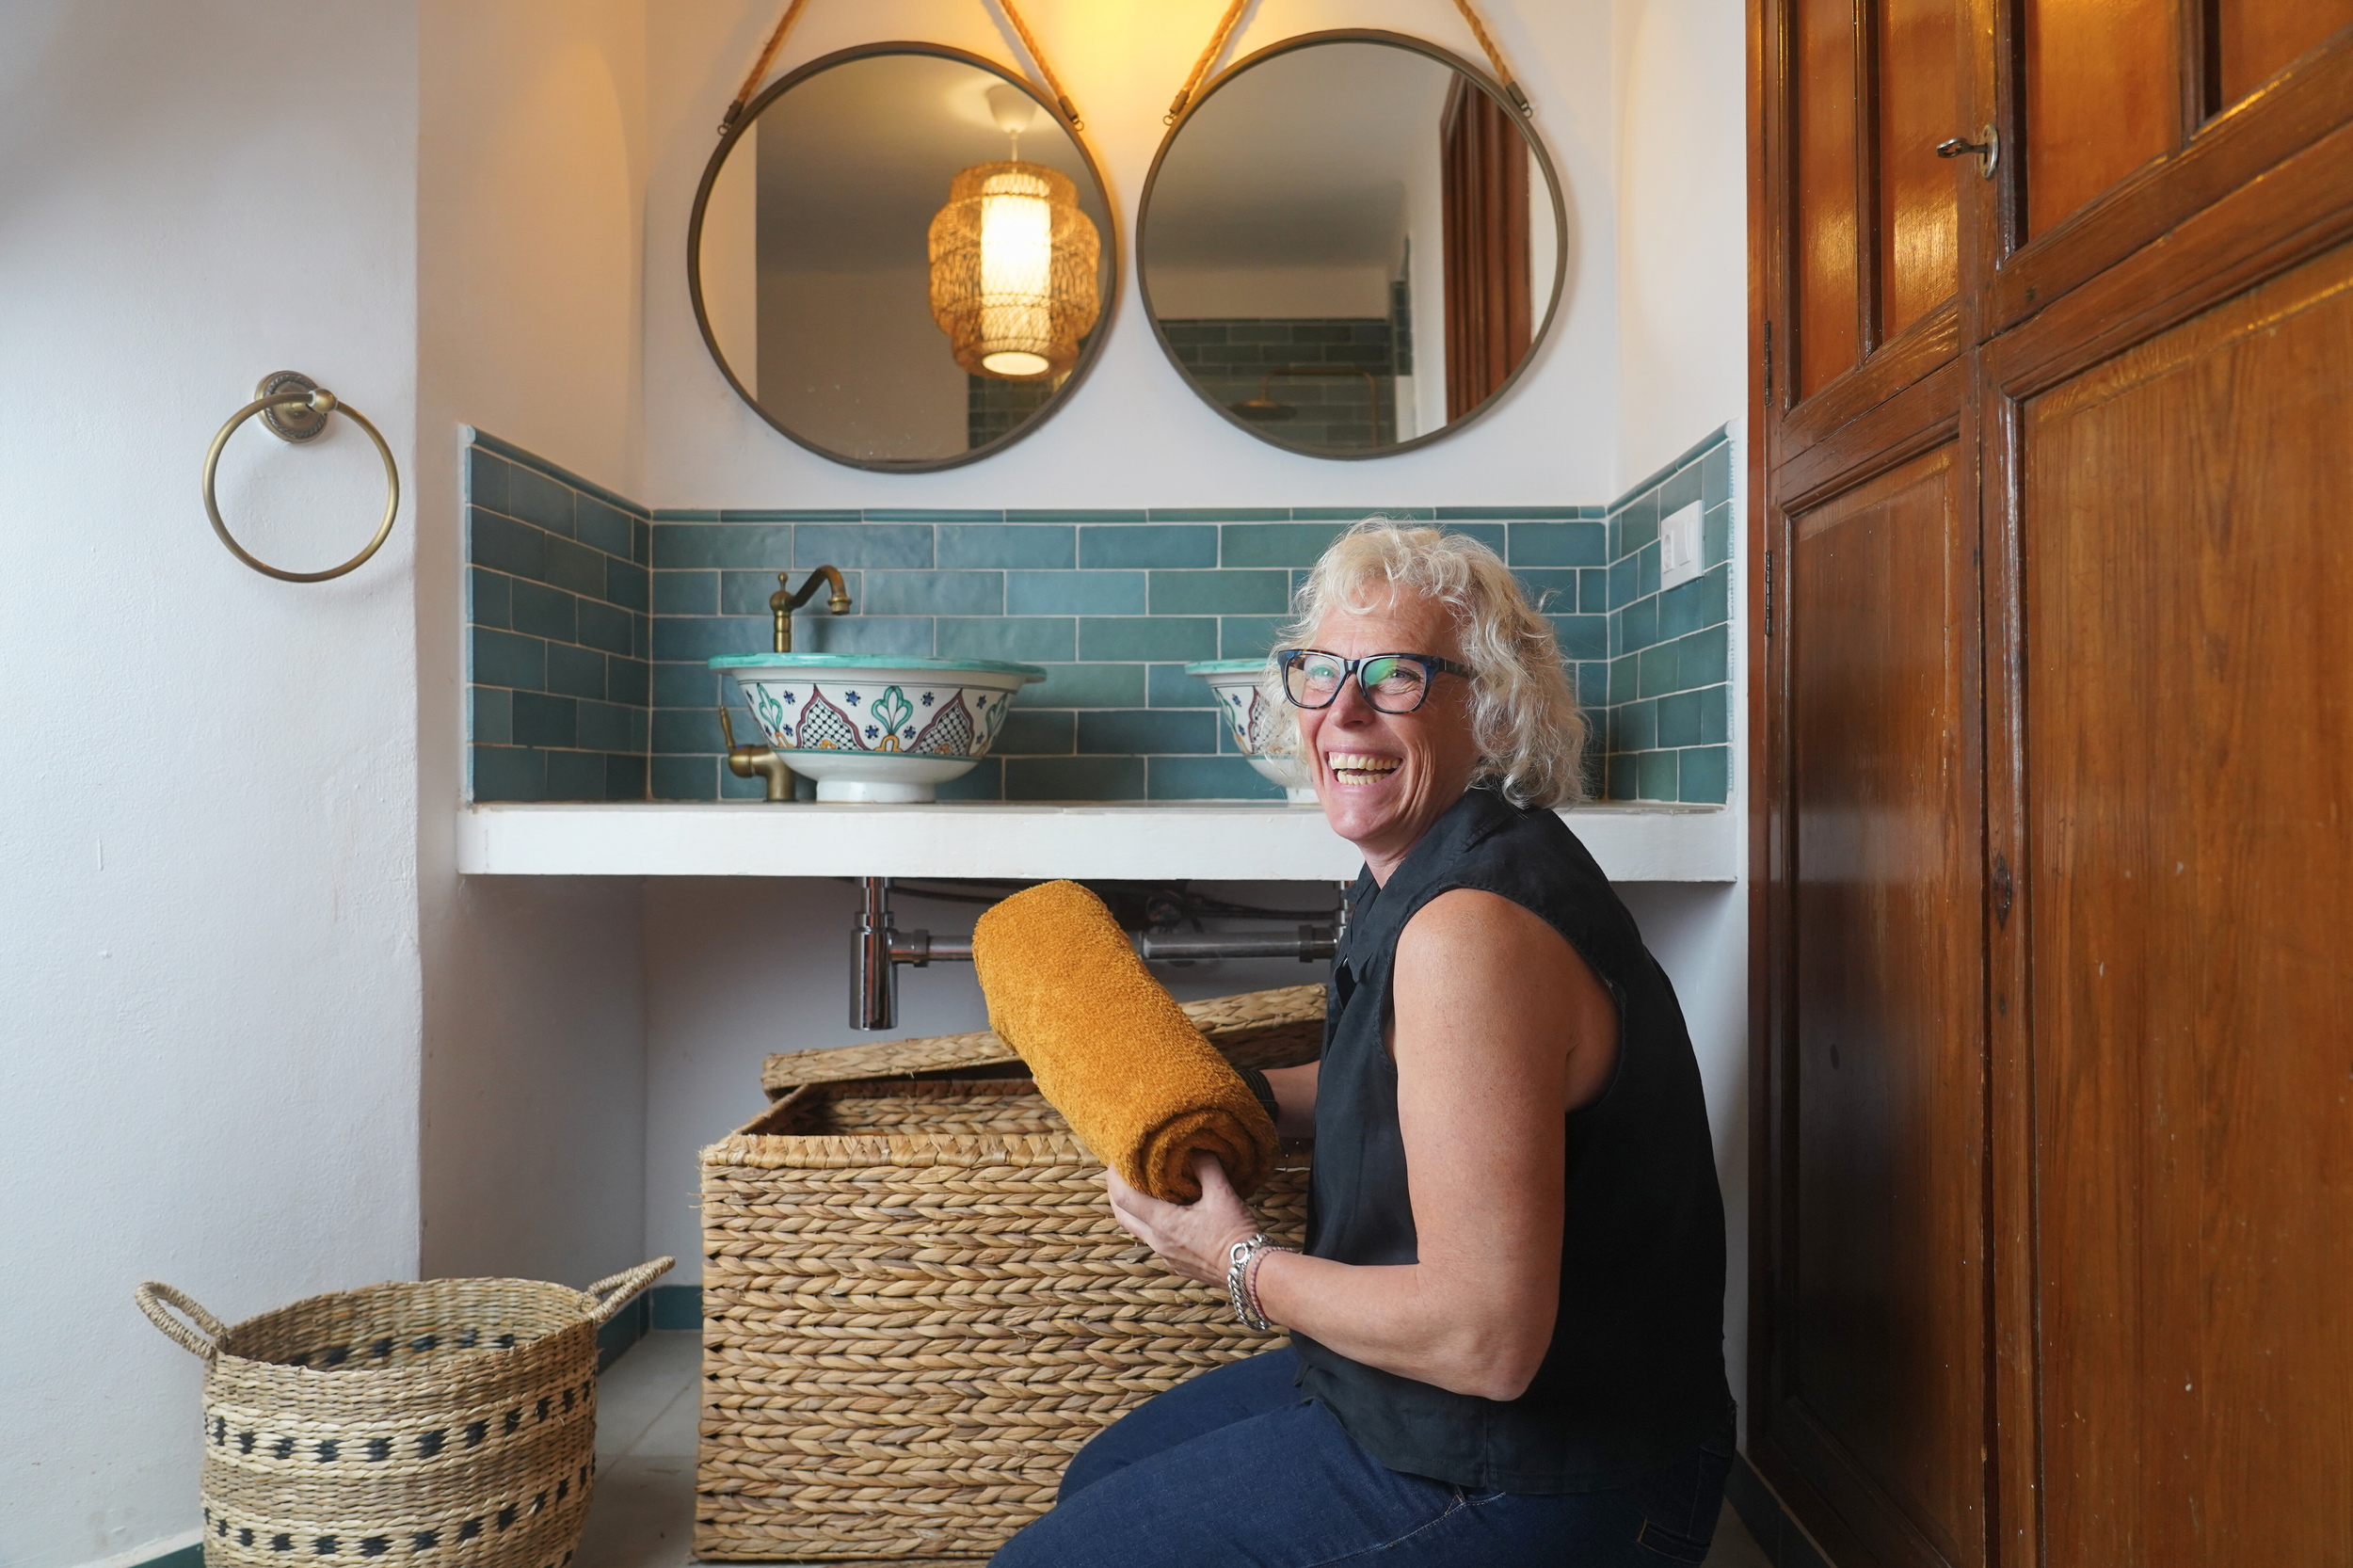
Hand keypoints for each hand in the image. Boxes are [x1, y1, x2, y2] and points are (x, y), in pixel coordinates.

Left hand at [1105, 1154, 1259, 1286]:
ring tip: (1141, 1189)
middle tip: (1120, 1174)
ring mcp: (1166, 1255)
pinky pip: (1154, 1240)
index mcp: (1164, 1223)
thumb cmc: (1236, 1235)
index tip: (1117, 1161)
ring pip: (1137, 1229)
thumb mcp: (1223, 1195)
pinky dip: (1151, 1223)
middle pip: (1122, 1216)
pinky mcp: (1176, 1263)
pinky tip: (1167, 1213)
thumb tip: (1195, 1150)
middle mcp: (1158, 1241)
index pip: (1124, 1198)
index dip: (1115, 1177)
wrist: (1249, 1271)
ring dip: (1133, 1209)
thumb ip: (1206, 1167)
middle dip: (1116, 1193)